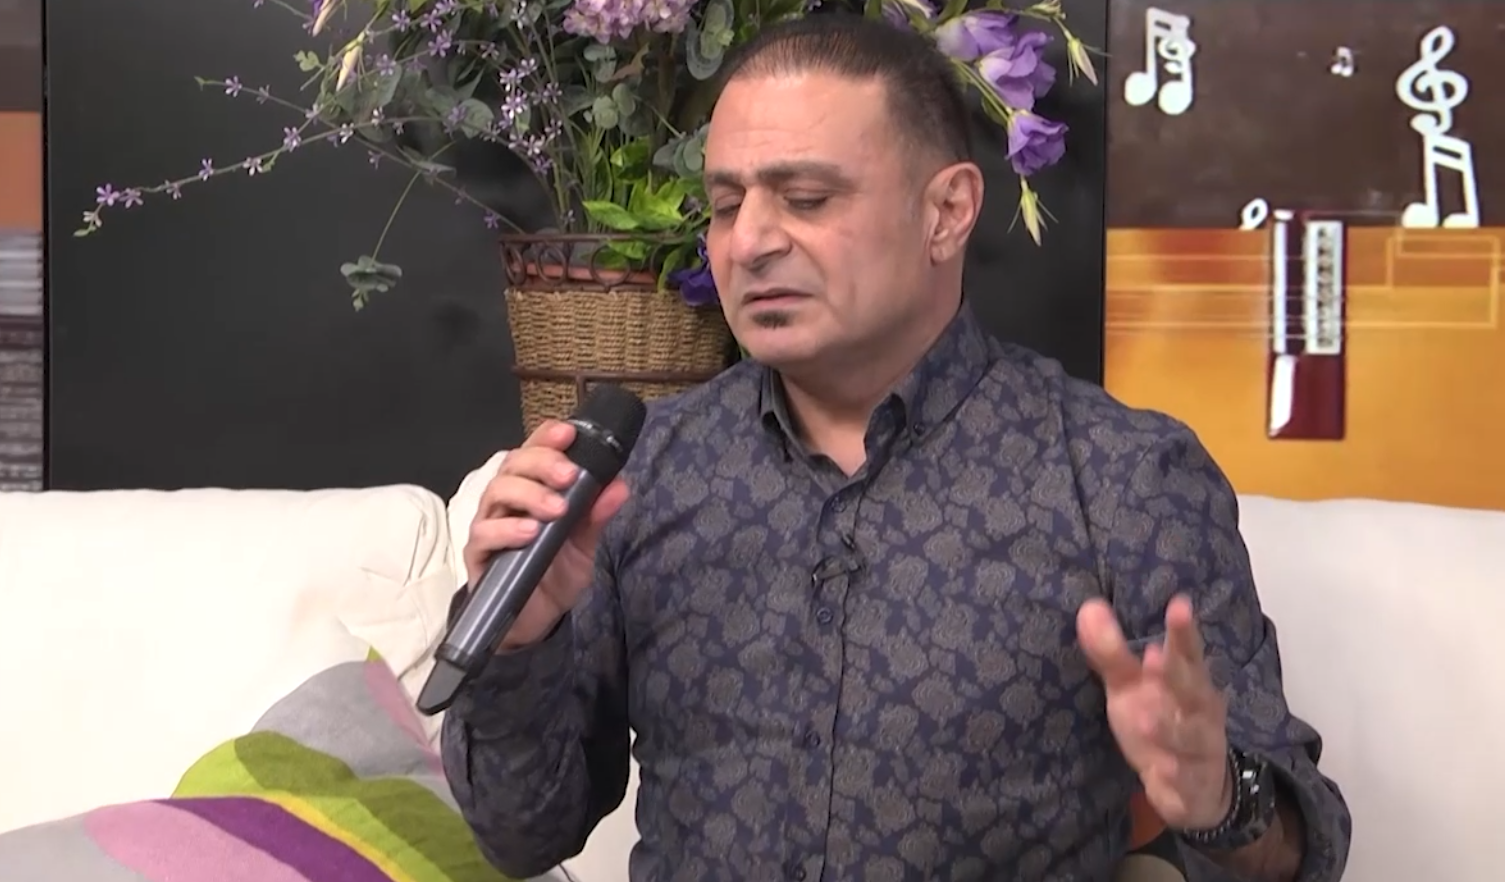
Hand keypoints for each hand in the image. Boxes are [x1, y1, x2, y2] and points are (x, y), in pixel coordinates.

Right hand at [465, 419, 629, 650]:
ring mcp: (490, 525)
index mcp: (533, 488)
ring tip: (556, 508)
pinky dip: (507, 529)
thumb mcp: (585, 544)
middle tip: (569, 475)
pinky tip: (529, 533)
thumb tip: (619, 486)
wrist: (537, 619)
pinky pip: (484, 534)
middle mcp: (507, 500)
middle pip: (513, 465)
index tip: (569, 433)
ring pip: (496, 492)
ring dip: (528, 494)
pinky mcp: (478, 554)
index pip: (534, 451)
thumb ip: (597, 516)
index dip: (548, 437)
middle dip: (542, 463)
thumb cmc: (556, 572)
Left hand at [1077, 594, 1231, 829]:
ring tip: (1146, 719)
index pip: (1188, 654)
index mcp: (1188, 683)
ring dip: (1171, 731)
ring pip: (1192, 739)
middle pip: (1194, 692)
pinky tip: (1161, 772)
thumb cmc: (1161, 721)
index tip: (1179, 604)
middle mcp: (1200, 714)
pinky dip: (1176, 778)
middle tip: (1154, 655)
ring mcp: (1200, 751)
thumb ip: (1111, 652)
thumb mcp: (1131, 687)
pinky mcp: (1192, 786)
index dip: (1184, 632)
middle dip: (1177, 675)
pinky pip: (1187, 783)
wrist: (1194, 788)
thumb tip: (1088, 607)